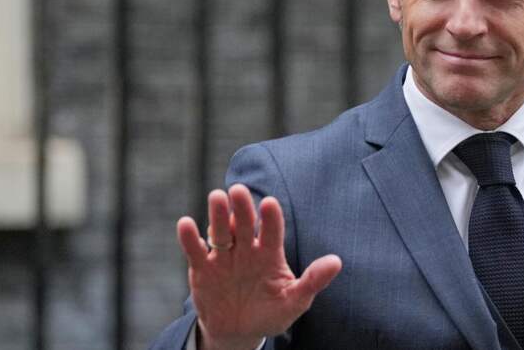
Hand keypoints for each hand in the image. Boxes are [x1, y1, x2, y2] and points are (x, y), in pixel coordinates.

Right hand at [176, 184, 341, 349]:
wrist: (239, 332)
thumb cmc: (271, 313)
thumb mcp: (295, 301)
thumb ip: (312, 281)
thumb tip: (337, 262)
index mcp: (270, 252)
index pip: (272, 231)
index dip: (271, 218)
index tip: (270, 203)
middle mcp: (246, 248)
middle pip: (243, 223)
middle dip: (242, 208)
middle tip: (239, 190)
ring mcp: (224, 257)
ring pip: (220, 231)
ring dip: (218, 215)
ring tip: (217, 197)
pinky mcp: (202, 269)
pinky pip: (195, 251)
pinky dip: (189, 238)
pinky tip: (186, 224)